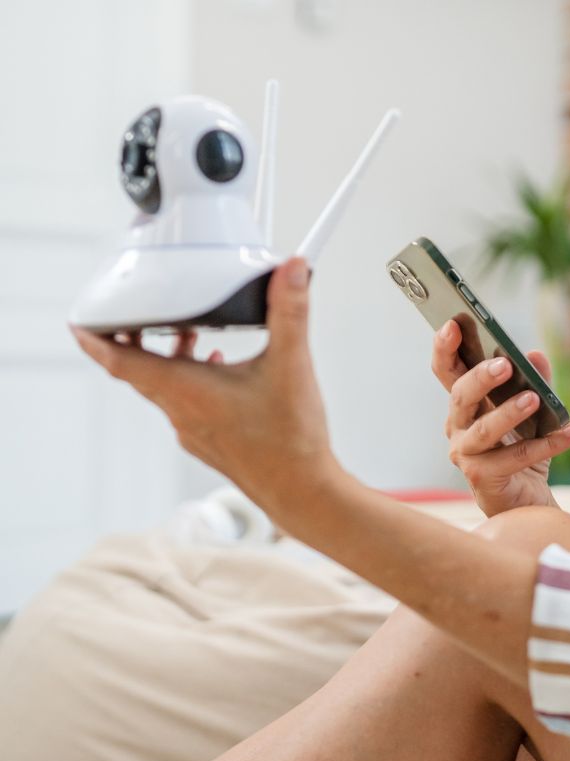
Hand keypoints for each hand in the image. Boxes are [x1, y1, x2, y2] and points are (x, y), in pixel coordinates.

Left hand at [71, 258, 337, 518]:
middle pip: (139, 372)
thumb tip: (291, 270)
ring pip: (164, 389)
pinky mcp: (209, 444)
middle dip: (136, 340)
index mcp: (186, 390)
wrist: (301, 490)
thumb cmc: (291, 438)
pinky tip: (223, 372)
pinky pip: (185, 406)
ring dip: (168, 360)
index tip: (78, 324)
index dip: (95, 340)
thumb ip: (290, 312)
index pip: (121, 362)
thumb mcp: (291, 364)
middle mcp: (181, 412)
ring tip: (190, 337)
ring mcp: (193, 432)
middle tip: (139, 314)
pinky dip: (190, 382)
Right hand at [432, 320, 569, 516]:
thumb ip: (535, 381)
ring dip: (510, 412)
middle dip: (481, 378)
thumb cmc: (520, 450)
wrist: (526, 501)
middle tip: (505, 365)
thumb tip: (536, 355)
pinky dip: (546, 444)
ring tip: (534, 398)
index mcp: (465, 404)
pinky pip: (514, 458)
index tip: (452, 323)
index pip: (446, 371)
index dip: (444, 348)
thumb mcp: (532, 411)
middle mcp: (458, 427)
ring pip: (484, 430)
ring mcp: (466, 455)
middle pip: (461, 397)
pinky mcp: (483, 479)